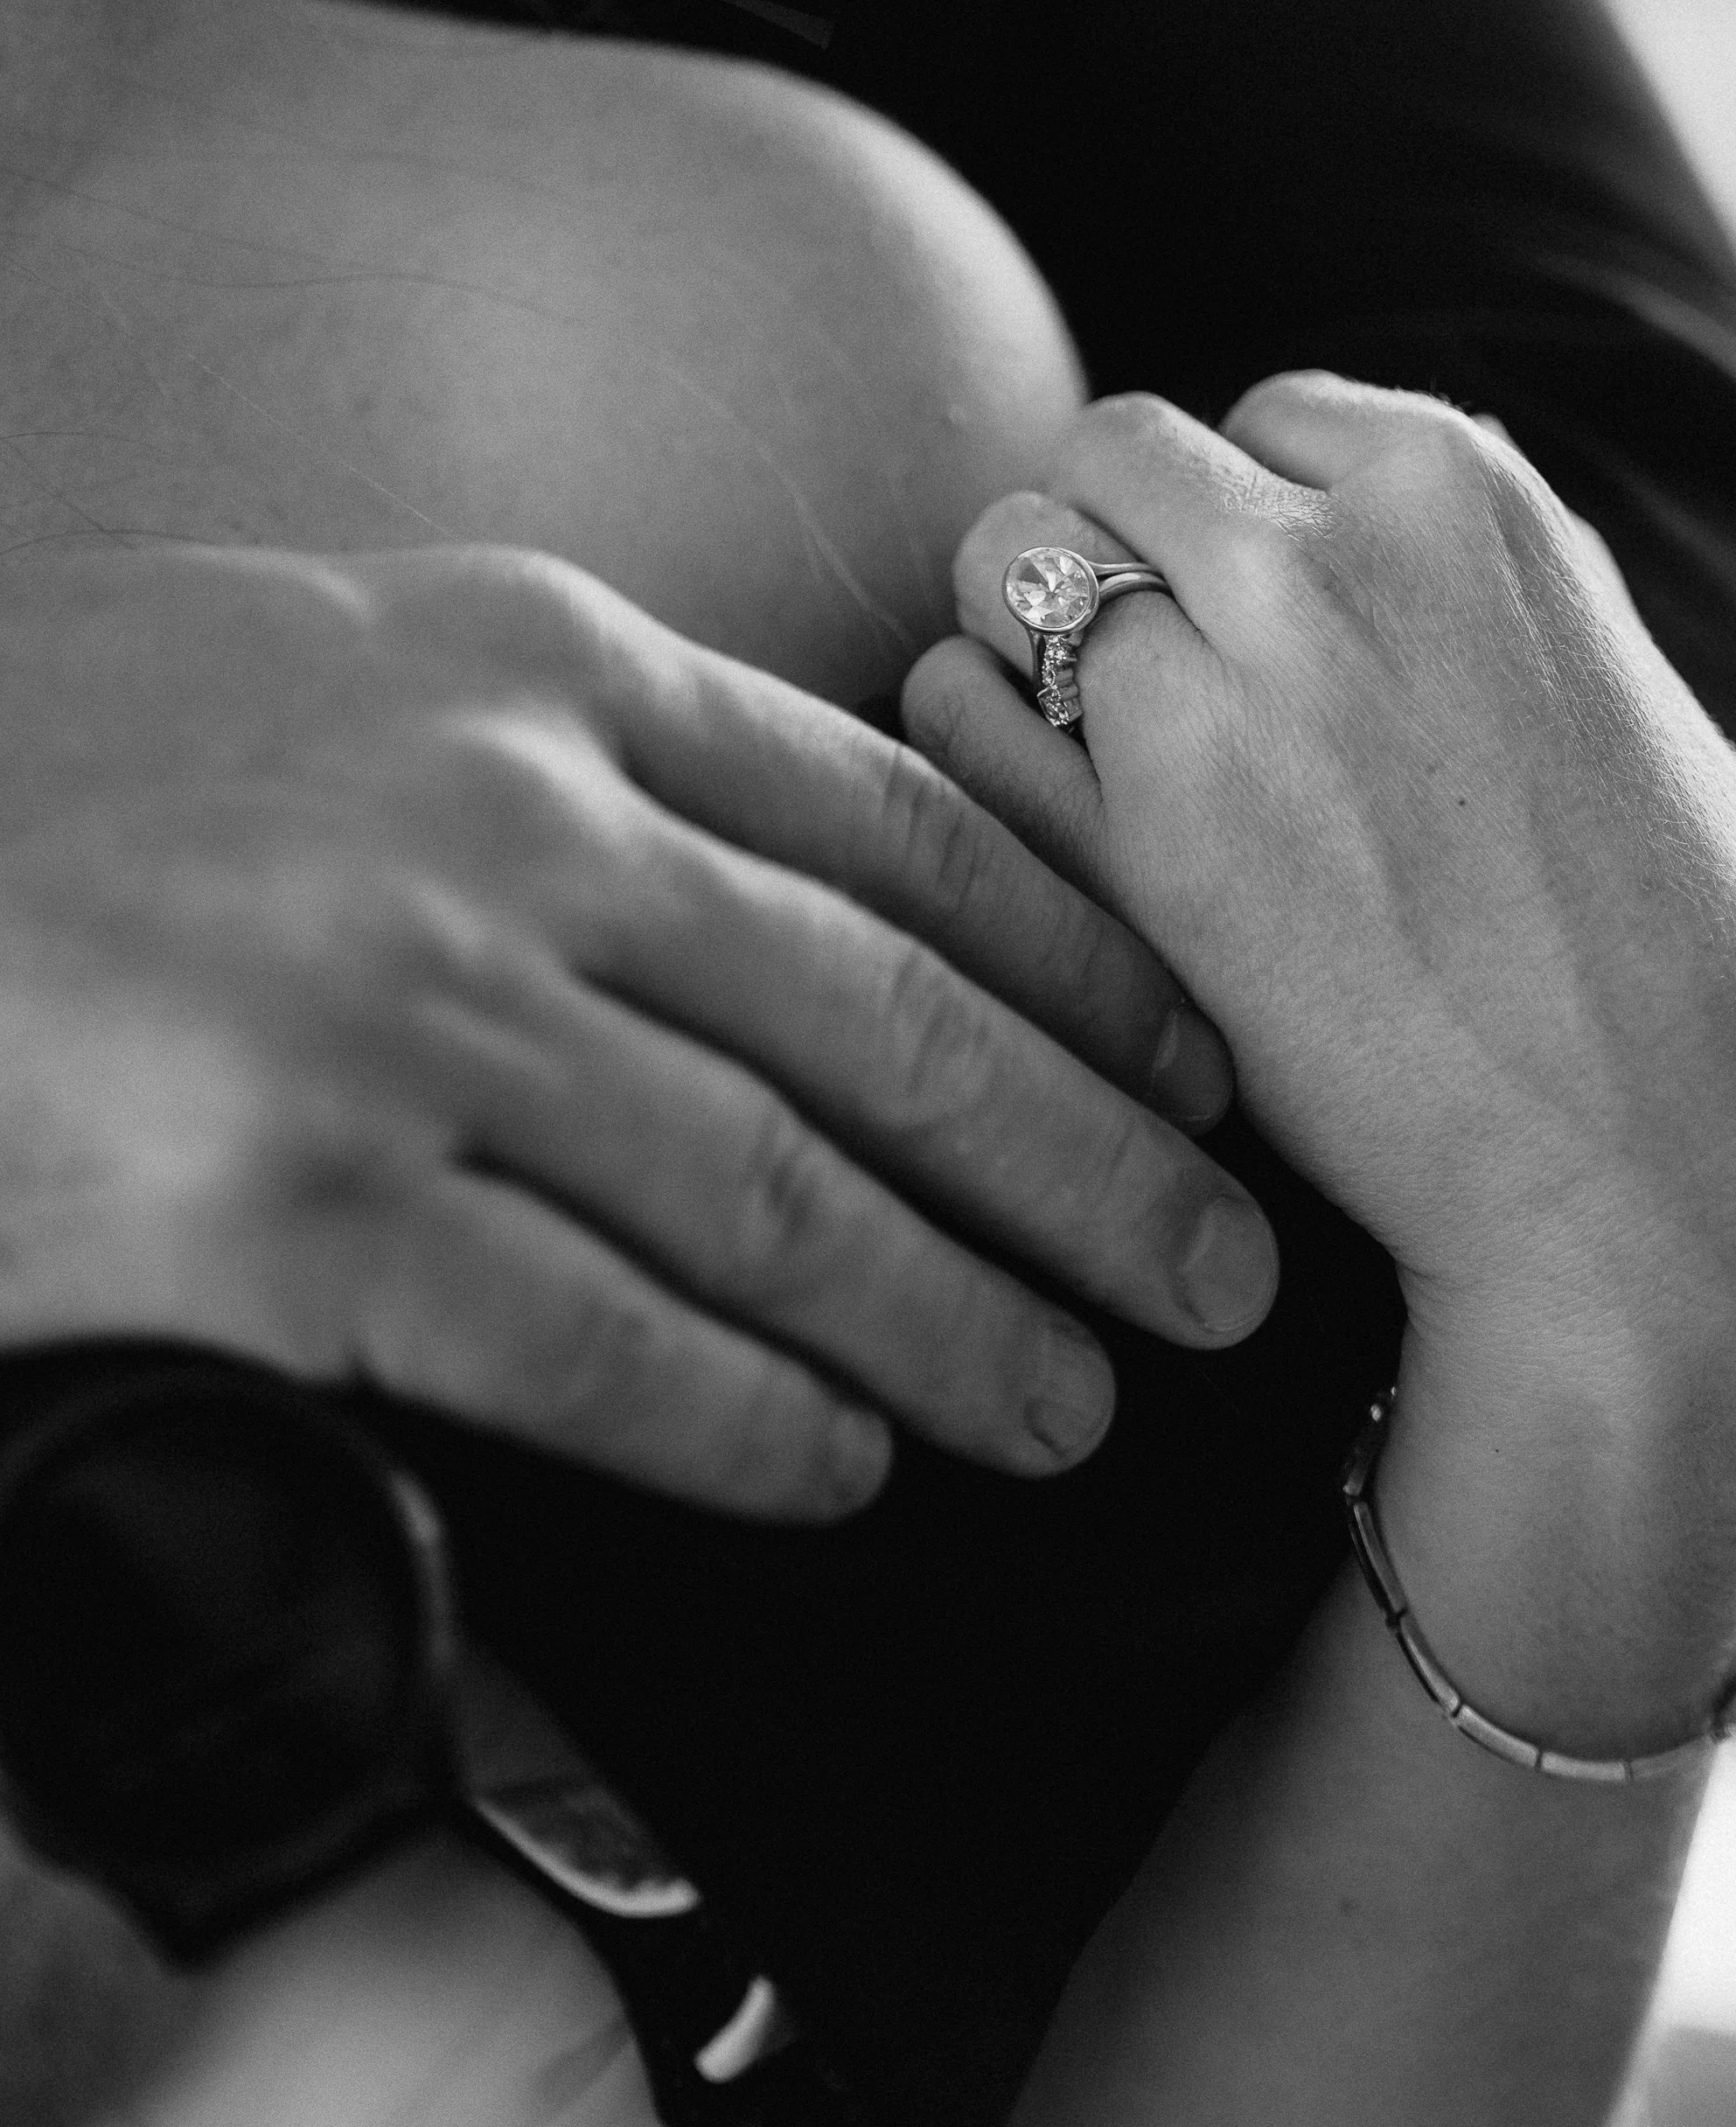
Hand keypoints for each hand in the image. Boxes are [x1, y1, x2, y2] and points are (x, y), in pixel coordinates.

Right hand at [0, 543, 1274, 1523]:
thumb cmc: (82, 749)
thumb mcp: (353, 655)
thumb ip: (573, 737)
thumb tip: (785, 873)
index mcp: (543, 663)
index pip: (897, 824)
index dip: (1080, 959)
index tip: (1199, 1061)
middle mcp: (505, 820)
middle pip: (885, 1019)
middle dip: (1090, 1163)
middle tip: (1230, 1274)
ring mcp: (401, 1008)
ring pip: (773, 1196)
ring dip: (957, 1322)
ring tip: (1075, 1405)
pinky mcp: (290, 1202)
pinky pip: (586, 1337)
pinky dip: (743, 1421)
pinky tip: (841, 1471)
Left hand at [905, 379, 1735, 1743]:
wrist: (1663, 1173)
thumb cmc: (1665, 954)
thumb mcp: (1609, 681)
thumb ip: (1471, 574)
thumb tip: (1365, 480)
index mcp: (1463, 491)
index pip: (1258, 418)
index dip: (1243, 527)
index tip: (1266, 633)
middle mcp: (1332, 550)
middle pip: (1110, 452)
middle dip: (1113, 552)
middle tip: (1150, 691)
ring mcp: (1223, 683)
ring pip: (1008, 551)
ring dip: (1027, 643)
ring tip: (1095, 763)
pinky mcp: (1134, 834)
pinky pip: (951, 700)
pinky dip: (972, 748)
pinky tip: (1044, 836)